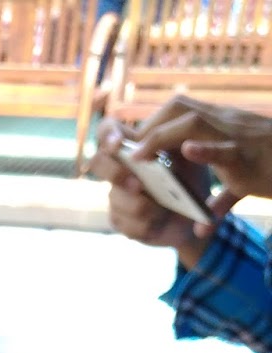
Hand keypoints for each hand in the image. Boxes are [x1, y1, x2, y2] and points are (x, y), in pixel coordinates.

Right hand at [90, 118, 204, 262]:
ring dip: (141, 205)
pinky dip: (148, 225)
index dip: (107, 135)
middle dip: (115, 172)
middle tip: (138, 183)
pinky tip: (160, 222)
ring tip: (163, 208)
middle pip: (97, 162)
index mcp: (132, 146)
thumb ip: (167, 146)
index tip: (119, 145)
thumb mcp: (185, 154)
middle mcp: (118, 169)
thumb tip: (147, 154)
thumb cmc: (190, 175)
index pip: (107, 130)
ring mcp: (117, 196)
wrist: (197, 212)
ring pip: (115, 198)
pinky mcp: (122, 221)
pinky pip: (127, 225)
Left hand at [129, 95, 271, 225]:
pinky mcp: (249, 158)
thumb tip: (202, 222)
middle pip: (180, 108)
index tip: (129, 147)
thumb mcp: (243, 180)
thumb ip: (219, 197)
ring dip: (162, 137)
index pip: (179, 111)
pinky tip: (186, 151)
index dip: (152, 124)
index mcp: (222, 126)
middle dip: (149, 128)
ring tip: (138, 157)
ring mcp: (238, 138)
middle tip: (126, 155)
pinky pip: (224, 150)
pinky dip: (205, 151)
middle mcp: (226, 125)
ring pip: (194, 123)